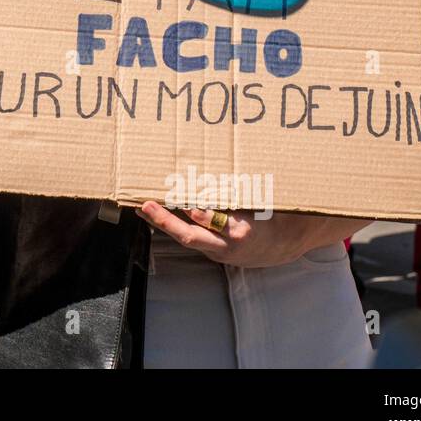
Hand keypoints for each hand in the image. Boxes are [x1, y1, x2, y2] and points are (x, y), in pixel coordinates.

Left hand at [140, 201, 348, 268]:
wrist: (279, 248)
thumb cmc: (270, 216)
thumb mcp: (264, 203)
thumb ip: (244, 191)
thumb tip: (221, 169)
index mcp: (243, 232)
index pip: (219, 224)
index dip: (204, 216)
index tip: (188, 206)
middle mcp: (226, 244)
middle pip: (192, 236)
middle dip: (168, 221)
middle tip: (148, 205)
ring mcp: (216, 250)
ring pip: (184, 238)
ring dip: (161, 223)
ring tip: (141, 207)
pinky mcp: (209, 250)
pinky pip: (186, 237)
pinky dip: (169, 226)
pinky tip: (152, 214)